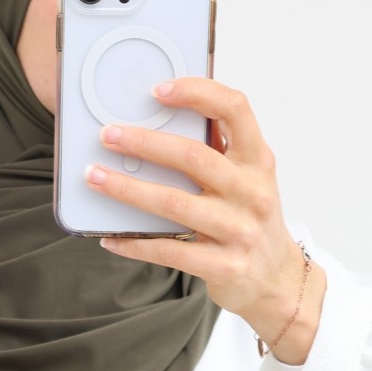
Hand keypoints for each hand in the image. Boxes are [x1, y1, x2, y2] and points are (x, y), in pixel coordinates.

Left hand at [84, 77, 326, 363]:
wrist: (276, 280)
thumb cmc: (250, 220)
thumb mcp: (246, 179)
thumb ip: (216, 151)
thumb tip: (158, 120)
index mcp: (257, 161)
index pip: (235, 110)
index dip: (197, 92)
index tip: (158, 90)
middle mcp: (253, 192)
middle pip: (193, 157)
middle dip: (144, 143)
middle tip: (107, 135)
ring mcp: (240, 231)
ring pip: (174, 204)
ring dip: (128, 190)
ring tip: (95, 178)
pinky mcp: (224, 266)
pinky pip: (170, 252)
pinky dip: (135, 244)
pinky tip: (110, 237)